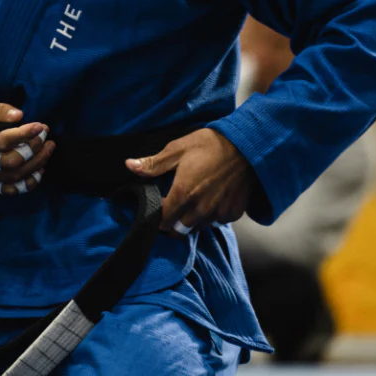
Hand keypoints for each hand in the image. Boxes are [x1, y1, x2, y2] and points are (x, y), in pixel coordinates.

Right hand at [0, 95, 55, 195]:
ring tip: (48, 149)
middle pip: (11, 162)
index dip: (24, 134)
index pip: (2, 141)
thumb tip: (18, 115)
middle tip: (46, 136)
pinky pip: (9, 190)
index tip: (41, 126)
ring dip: (36, 165)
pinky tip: (40, 171)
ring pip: (14, 177)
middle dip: (34, 150)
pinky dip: (28, 184)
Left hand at [125, 128, 253, 236]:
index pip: (163, 220)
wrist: (246, 147)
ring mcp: (218, 213)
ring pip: (198, 228)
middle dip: (171, 224)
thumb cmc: (208, 145)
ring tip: (189, 205)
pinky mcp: (233, 213)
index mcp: (183, 194)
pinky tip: (208, 202)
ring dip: (190, 221)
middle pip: (179, 230)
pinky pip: (217, 223)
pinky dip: (210, 217)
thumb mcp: (177, 149)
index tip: (156, 207)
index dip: (156, 216)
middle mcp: (200, 209)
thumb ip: (153, 163)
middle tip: (171, 210)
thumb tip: (129, 166)